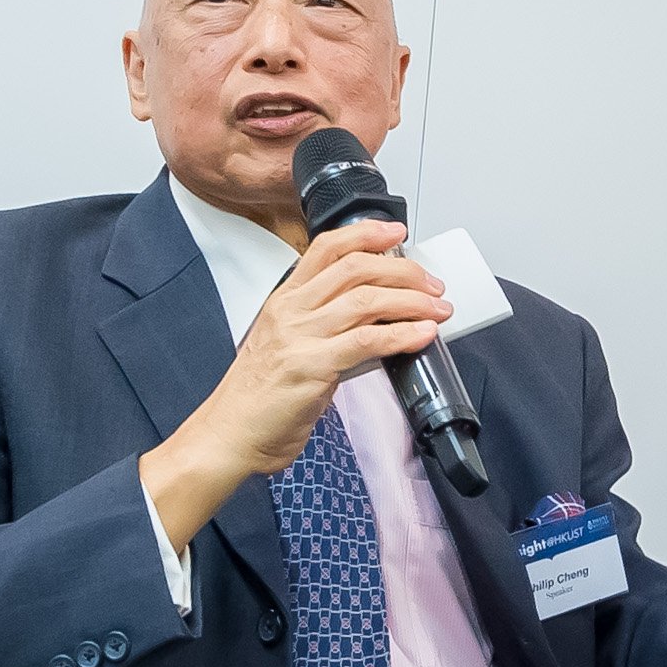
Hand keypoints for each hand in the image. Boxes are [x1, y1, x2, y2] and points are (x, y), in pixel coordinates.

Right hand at [139, 222, 447, 540]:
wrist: (229, 435)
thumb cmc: (258, 396)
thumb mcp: (289, 346)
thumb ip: (326, 327)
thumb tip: (375, 319)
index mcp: (284, 301)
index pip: (326, 248)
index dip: (365, 233)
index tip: (396, 232)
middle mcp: (291, 312)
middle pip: (355, 268)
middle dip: (403, 270)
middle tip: (431, 283)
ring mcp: (300, 338)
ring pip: (366, 300)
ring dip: (411, 301)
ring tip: (437, 309)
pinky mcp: (312, 368)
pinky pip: (367, 341)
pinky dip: (402, 334)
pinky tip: (422, 335)